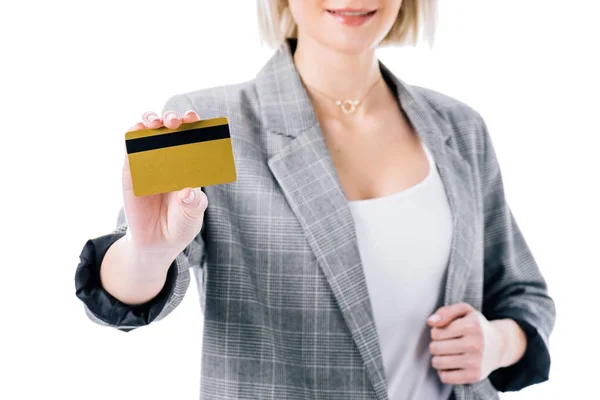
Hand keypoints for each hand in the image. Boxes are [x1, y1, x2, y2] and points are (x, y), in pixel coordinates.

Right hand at [122, 110, 207, 257]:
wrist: (156, 244)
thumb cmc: (180, 226)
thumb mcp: (192, 217)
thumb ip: (193, 204)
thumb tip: (189, 192)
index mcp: (190, 166)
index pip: (193, 138)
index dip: (193, 125)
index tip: (194, 119)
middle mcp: (170, 160)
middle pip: (170, 130)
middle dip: (172, 119)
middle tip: (174, 122)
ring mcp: (149, 164)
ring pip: (148, 134)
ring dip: (150, 122)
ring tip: (154, 123)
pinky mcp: (131, 173)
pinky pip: (131, 151)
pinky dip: (133, 138)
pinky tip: (136, 131)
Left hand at [426, 303, 507, 384]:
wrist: (499, 345)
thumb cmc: (477, 326)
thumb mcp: (465, 311)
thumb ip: (446, 311)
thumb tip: (431, 322)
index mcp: (471, 326)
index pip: (436, 332)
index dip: (436, 332)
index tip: (445, 332)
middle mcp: (475, 344)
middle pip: (435, 348)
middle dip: (436, 345)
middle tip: (445, 344)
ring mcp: (475, 362)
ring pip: (438, 363)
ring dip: (438, 359)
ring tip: (446, 354)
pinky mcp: (475, 376)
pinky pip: (445, 377)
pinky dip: (443, 372)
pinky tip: (451, 366)